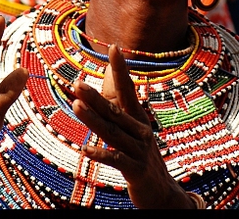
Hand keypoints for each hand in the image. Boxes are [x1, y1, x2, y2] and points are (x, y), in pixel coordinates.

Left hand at [72, 46, 194, 208]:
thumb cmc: (142, 157)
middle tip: (77, 83)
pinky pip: (116, 160)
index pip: (128, 89)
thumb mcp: (133, 131)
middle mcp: (140, 130)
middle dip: (95, 97)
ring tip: (76, 106)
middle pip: (115, 110)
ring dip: (94, 119)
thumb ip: (119, 109)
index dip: (121, 69)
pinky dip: (101, 154)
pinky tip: (85, 149)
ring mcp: (139, 150)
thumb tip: (106, 84)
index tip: (114, 48)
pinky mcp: (136, 170)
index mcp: (138, 118)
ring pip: (113, 132)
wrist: (162, 191)